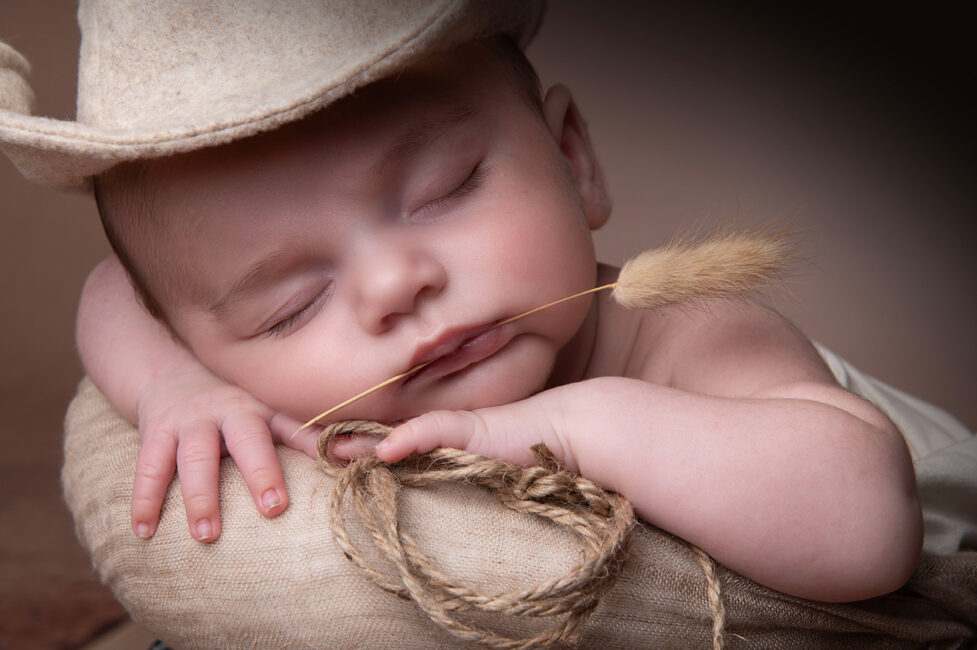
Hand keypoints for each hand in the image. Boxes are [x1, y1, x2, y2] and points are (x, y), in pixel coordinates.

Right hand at [131, 364, 319, 541]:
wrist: (170, 373)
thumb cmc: (233, 408)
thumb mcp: (269, 412)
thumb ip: (305, 436)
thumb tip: (354, 456)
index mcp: (264, 410)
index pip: (294, 427)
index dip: (312, 445)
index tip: (336, 466)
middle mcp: (230, 411)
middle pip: (247, 439)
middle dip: (261, 472)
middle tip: (274, 509)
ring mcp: (191, 421)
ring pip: (196, 457)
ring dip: (201, 496)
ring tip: (206, 535)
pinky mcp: (156, 432)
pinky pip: (149, 467)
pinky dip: (145, 499)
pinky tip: (144, 531)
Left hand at [330, 388, 579, 470]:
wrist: (556, 431)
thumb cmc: (516, 451)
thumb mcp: (469, 465)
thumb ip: (438, 465)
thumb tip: (405, 471)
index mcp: (425, 440)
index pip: (374, 440)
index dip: (340, 443)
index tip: (305, 445)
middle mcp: (430, 430)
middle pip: (371, 432)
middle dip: (333, 436)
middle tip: (289, 434)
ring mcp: (446, 427)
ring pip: (392, 430)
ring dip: (358, 439)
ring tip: (325, 445)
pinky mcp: (468, 428)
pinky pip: (434, 432)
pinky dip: (409, 440)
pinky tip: (384, 449)